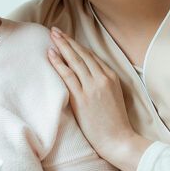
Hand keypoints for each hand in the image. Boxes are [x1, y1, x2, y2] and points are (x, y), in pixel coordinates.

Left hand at [48, 27, 150, 170]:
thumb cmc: (115, 123)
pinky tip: (51, 54)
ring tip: (52, 36)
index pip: (92, 57)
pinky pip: (68, 76)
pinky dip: (59, 63)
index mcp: (112, 77)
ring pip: (75, 61)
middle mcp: (102, 78)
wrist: (118, 140)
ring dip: (62, 46)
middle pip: (82, 54)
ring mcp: (92, 87)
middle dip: (68, 41)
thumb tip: (90, 76)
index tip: (68, 38)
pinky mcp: (82, 98)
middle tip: (55, 30)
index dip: (78, 46)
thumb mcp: (115, 96)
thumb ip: (104, 83)